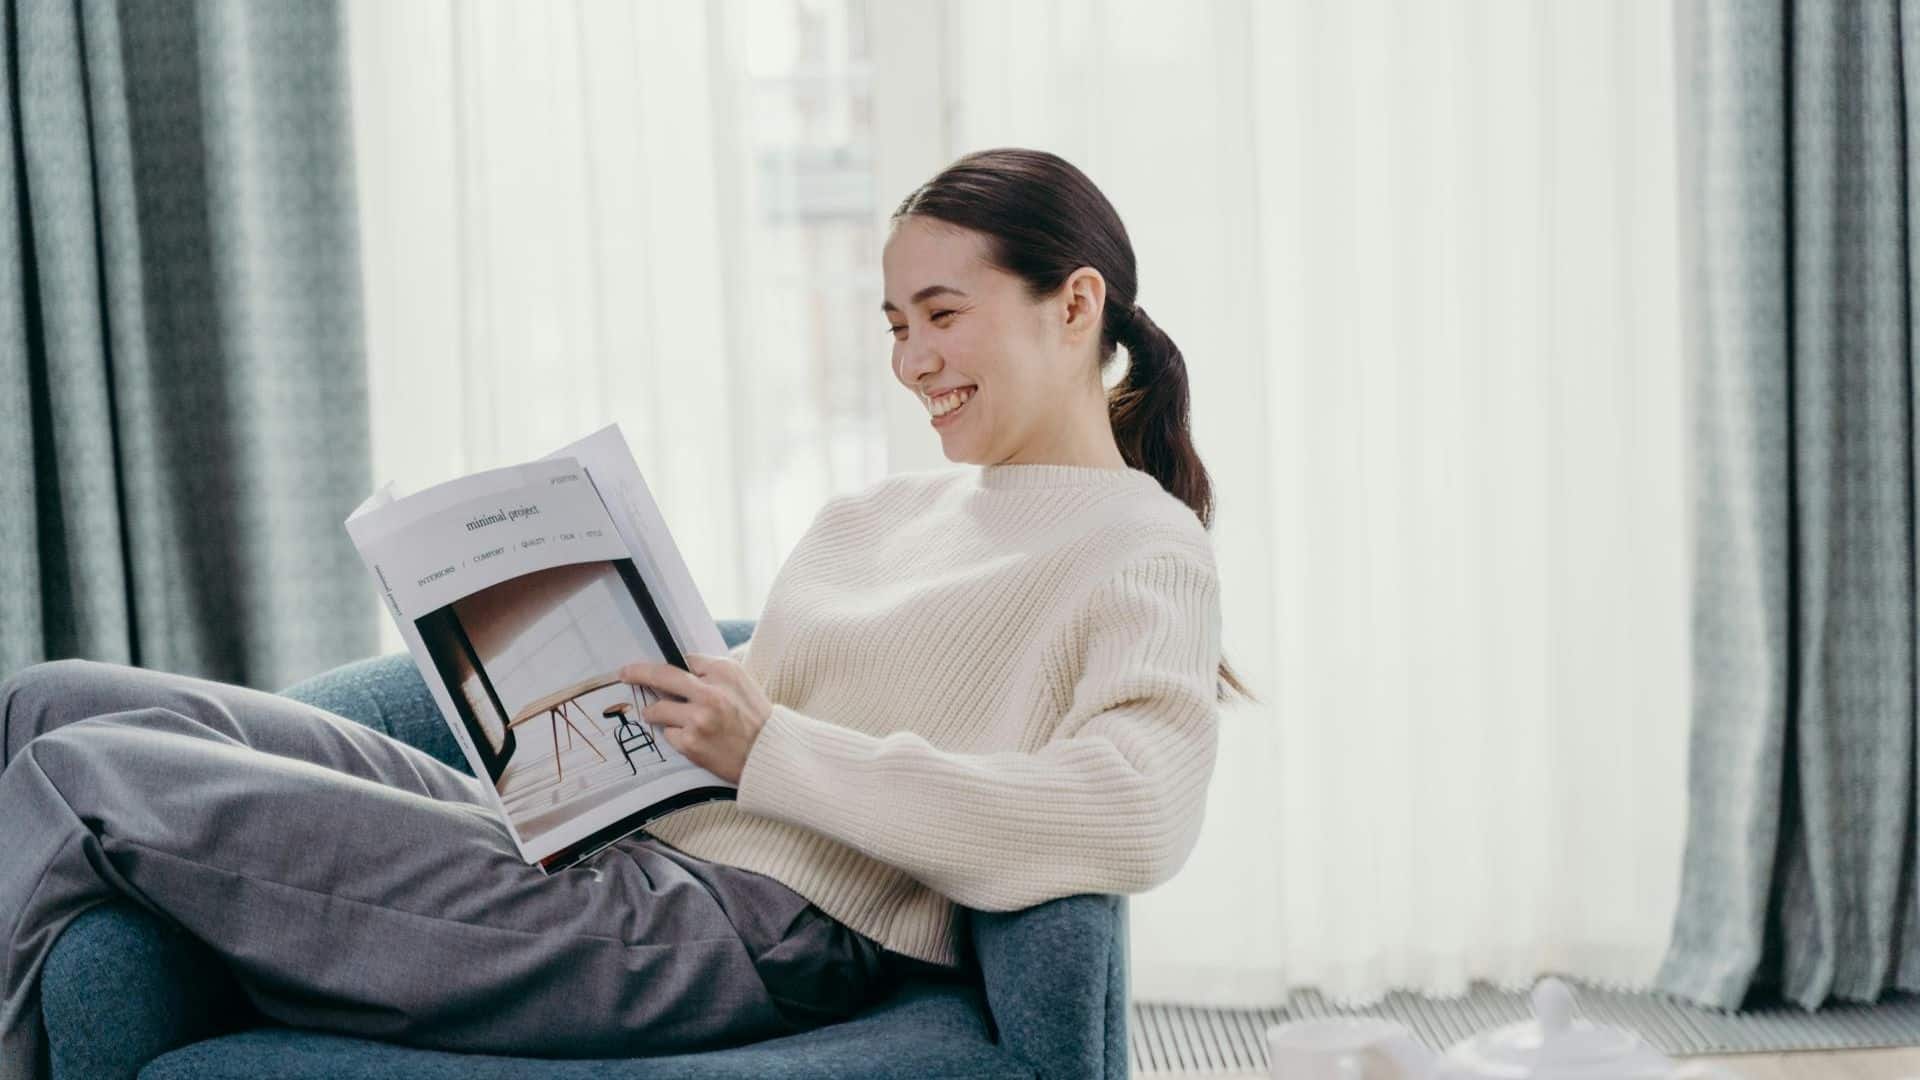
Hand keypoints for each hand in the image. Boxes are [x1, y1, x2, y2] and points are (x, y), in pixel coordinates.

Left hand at [616, 654, 771, 784]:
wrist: (768, 754)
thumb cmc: (755, 718)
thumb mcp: (741, 683)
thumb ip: (712, 672)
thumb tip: (680, 667)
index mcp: (724, 671)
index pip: (683, 660)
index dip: (666, 664)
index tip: (647, 665)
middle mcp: (710, 692)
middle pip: (661, 675)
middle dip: (638, 673)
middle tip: (624, 673)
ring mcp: (698, 718)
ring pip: (657, 709)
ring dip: (656, 713)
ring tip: (668, 718)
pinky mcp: (691, 742)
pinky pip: (668, 734)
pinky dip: (675, 736)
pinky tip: (692, 739)